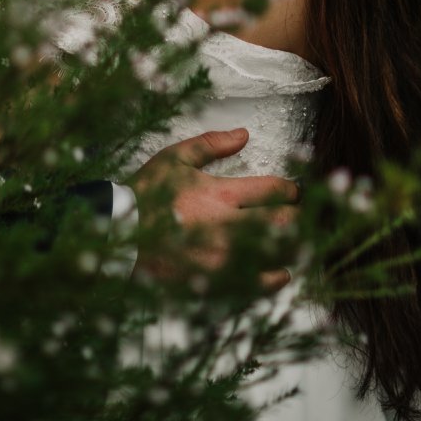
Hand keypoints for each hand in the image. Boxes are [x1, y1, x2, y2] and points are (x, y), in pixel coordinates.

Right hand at [130, 127, 297, 289]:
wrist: (121, 237)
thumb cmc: (147, 195)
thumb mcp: (175, 158)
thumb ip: (212, 143)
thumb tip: (244, 134)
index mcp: (219, 194)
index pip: (273, 190)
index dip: (291, 190)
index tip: (293, 192)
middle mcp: (227, 228)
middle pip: (284, 224)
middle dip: (298, 217)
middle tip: (299, 216)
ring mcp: (225, 260)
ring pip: (279, 256)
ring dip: (293, 248)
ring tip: (293, 242)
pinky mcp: (219, 284)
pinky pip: (261, 286)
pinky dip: (275, 277)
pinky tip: (277, 270)